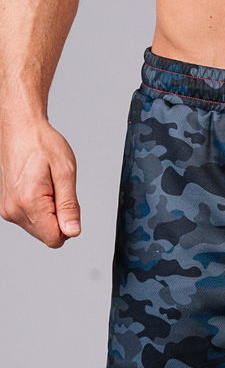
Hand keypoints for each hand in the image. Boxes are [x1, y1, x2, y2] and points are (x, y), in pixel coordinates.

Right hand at [0, 119, 80, 248]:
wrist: (21, 128)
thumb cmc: (42, 144)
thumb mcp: (65, 173)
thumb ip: (69, 206)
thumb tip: (73, 231)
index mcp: (28, 203)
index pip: (55, 239)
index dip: (68, 226)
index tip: (67, 203)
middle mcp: (14, 210)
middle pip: (48, 236)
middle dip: (59, 218)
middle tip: (57, 189)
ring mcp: (8, 209)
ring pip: (40, 229)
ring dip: (50, 213)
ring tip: (47, 186)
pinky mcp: (8, 206)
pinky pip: (32, 220)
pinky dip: (41, 209)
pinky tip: (40, 188)